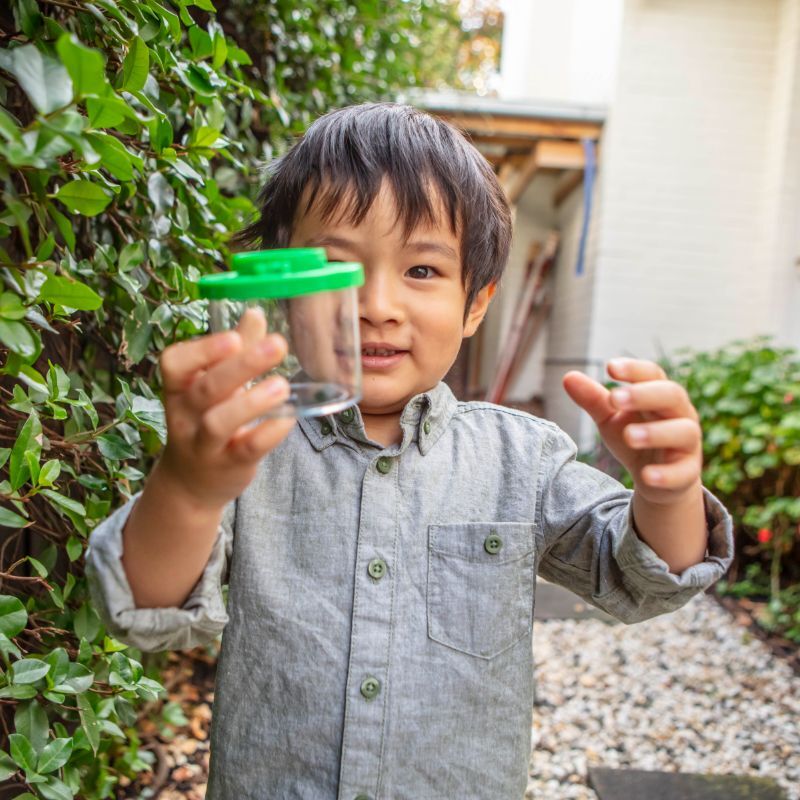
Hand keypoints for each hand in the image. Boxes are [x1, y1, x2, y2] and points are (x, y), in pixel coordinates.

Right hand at [156, 307, 296, 510]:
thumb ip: (235, 352)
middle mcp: (185, 415)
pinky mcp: (228, 465)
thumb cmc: (206, 421)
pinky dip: (268, 433)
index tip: (234, 337)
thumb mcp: (214, 386)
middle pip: (206, 388)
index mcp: (179, 388)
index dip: (202, 350)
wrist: (191, 483)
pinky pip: (246, 449)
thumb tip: (255, 313)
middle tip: (277, 345)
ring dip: (252, 402)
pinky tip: (288, 418)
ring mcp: (204, 443)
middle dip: (241, 365)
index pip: (174, 363)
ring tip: (282, 385)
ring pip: (219, 422)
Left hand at [562, 358, 702, 503]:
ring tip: (629, 436)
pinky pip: (683, 472)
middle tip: (615, 398)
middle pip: (672, 396)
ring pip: (683, 431)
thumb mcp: (610, 418)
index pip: (653, 374)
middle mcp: (680, 414)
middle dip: (644, 395)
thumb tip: (568, 376)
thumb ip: (593, 399)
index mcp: (660, 395)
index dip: (634, 369)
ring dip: (656, 432)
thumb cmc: (633, 437)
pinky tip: (646, 475)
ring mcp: (687, 444)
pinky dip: (665, 474)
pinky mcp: (687, 473)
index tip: (610, 367)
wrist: (655, 478)